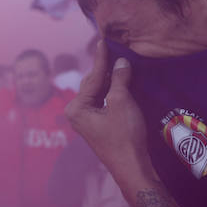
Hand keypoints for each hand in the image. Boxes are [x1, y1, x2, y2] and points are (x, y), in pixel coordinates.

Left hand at [64, 40, 154, 182]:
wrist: (131, 166)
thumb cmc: (124, 136)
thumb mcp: (122, 103)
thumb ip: (119, 79)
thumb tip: (121, 62)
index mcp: (76, 107)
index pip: (92, 77)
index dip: (101, 59)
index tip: (103, 41)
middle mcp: (76, 113)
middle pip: (92, 84)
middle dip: (104, 69)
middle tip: (113, 49)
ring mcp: (85, 120)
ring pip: (98, 92)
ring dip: (109, 79)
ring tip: (118, 62)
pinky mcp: (96, 125)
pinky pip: (102, 101)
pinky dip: (111, 91)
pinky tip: (120, 82)